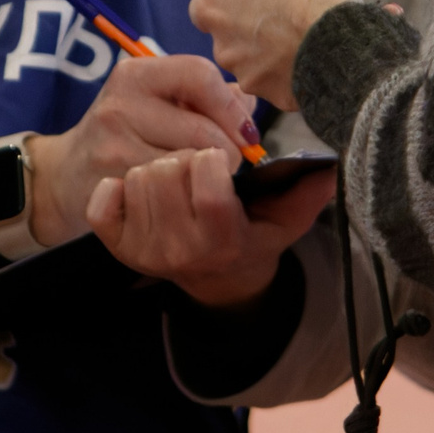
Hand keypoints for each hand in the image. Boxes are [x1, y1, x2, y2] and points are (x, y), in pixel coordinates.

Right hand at [24, 53, 258, 247]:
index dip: (231, 107)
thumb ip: (207, 97)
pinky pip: (171, 191)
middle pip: (203, 128)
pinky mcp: (112, 183)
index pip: (200, 75)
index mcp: (137, 74)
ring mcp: (114, 144)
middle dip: (227, 151)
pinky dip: (185, 195)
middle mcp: (121, 103)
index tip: (245, 132)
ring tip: (202, 178)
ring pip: (190, 163)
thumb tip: (249, 104)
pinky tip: (181, 195)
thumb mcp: (159, 103)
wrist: (67, 175)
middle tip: (228, 164)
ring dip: (206, 176)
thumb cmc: (126, 133)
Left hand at [88, 147, 337, 308]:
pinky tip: (136, 191)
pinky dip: (114, 190)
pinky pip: (103, 203)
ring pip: (138, 177)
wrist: (213, 276)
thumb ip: (308, 192)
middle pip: (166, 171)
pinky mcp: (117, 246)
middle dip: (183, 156)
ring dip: (155, 167)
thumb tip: (330, 166)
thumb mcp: (283, 218)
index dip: (212, 155)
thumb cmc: (250, 235)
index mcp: (224, 239)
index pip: (206, 177)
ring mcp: (146, 251)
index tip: (220, 156)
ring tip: (174, 180)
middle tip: (196, 167)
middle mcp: (181, 250)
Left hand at [188, 0, 360, 108]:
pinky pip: (284, 87)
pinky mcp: (274, 98)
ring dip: (276, 59)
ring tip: (308, 41)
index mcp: (212, 3)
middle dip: (255, 35)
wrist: (340, 30)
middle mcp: (221, 45)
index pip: (207, 7)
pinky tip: (319, 61)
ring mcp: (246, 75)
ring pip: (257, 68)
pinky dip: (298, 78)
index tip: (254, 0)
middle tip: (286, 21)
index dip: (232, 4)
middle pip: (232, 41)